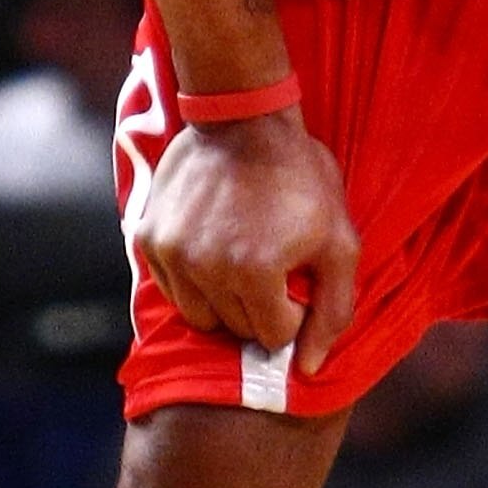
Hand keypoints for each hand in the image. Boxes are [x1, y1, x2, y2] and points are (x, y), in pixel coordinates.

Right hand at [137, 111, 359, 374]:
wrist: (243, 119)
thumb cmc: (300, 179)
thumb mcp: (339, 241)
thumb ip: (334, 310)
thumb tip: (309, 368)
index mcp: (255, 273)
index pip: (274, 335)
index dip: (293, 311)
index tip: (297, 279)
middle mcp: (206, 269)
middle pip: (236, 329)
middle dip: (261, 308)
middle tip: (273, 267)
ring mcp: (171, 254)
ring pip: (200, 317)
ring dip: (225, 300)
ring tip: (244, 260)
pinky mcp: (148, 238)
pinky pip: (172, 289)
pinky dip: (194, 280)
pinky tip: (214, 247)